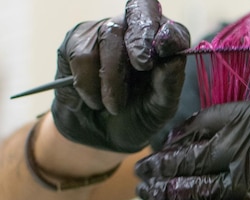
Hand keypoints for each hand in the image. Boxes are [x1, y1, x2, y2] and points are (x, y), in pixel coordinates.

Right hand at [51, 0, 189, 152]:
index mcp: (161, 44)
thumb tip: (173, 59)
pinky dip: (88, 86)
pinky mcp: (75, 41)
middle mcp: (133, 30)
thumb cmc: (135, 119)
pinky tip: (93, 100)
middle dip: (140, 37)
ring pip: (107, 37)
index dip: (167, 31)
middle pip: (138, 12)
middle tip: (141, 64)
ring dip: (111, 81)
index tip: (164, 48)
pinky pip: (81, 56)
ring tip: (113, 106)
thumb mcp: (158, 110)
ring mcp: (102, 31)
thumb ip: (169, 85)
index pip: (169, 25)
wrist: (98, 138)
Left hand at [136, 99, 249, 199]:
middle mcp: (249, 147)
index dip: (176, 138)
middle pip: (191, 157)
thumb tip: (225, 139)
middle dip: (161, 165)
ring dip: (166, 191)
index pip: (201, 126)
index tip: (162, 146)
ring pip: (198, 187)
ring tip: (144, 194)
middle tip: (140, 172)